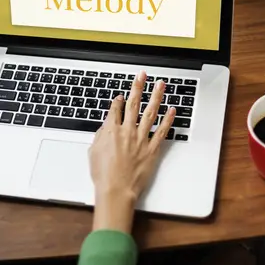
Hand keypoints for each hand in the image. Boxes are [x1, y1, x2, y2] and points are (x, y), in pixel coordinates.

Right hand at [89, 71, 175, 232]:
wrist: (116, 190)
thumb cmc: (103, 175)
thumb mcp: (93, 151)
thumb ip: (100, 135)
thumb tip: (106, 126)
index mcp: (111, 130)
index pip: (115, 109)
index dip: (117, 101)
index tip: (120, 96)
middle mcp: (127, 131)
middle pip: (133, 104)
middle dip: (138, 87)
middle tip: (142, 75)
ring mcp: (141, 139)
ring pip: (150, 112)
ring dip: (156, 96)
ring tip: (160, 84)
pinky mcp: (152, 149)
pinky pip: (162, 131)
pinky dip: (168, 119)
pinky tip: (172, 109)